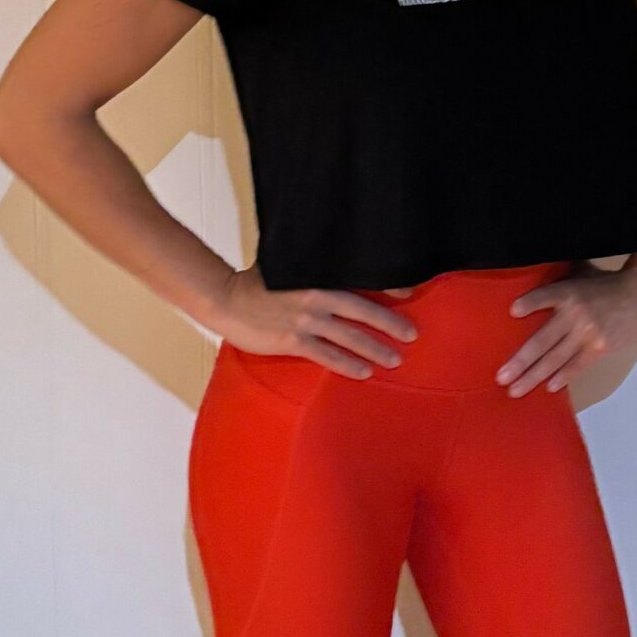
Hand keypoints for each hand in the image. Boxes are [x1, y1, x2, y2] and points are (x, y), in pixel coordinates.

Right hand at [212, 262, 418, 380]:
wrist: (224, 299)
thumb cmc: (255, 283)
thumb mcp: (287, 266)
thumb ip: (311, 268)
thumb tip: (334, 265)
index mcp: (317, 275)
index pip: (360, 279)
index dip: (387, 287)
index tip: (411, 292)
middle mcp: (316, 296)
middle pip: (362, 310)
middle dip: (390, 323)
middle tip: (412, 335)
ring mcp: (305, 319)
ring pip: (350, 336)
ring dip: (375, 348)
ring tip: (395, 359)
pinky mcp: (293, 340)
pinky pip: (328, 356)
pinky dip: (348, 364)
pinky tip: (364, 372)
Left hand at [494, 260, 636, 396]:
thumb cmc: (605, 284)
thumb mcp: (580, 274)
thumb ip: (557, 281)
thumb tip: (528, 277)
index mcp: (568, 292)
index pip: (545, 296)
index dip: (531, 303)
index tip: (513, 312)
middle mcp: (576, 314)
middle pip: (543, 341)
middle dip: (520, 362)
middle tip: (501, 378)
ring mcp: (588, 334)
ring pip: (555, 359)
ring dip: (533, 377)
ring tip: (515, 390)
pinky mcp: (599, 348)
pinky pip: (576, 367)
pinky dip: (562, 378)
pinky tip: (548, 388)